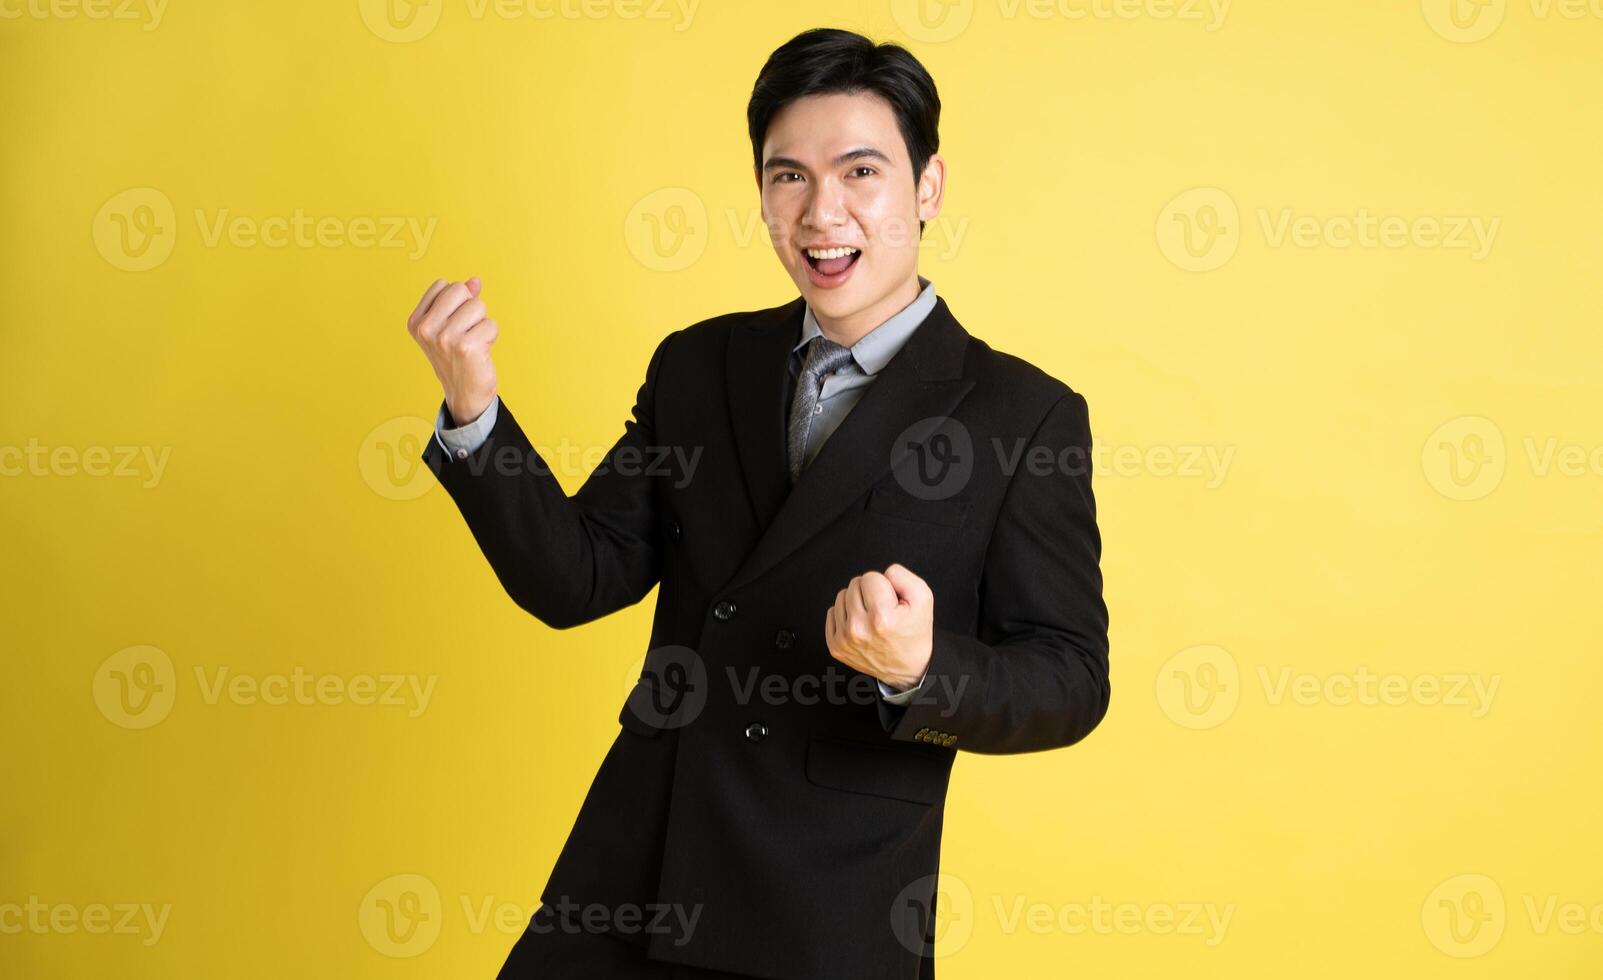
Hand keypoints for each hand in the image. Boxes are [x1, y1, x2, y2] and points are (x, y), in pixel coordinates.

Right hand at [407, 277, 498, 426]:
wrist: (464, 393)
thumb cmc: (457, 357)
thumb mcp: (450, 325)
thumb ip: (461, 301)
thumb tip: (475, 281)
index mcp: (416, 321)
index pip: (444, 285)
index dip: (457, 301)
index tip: (453, 323)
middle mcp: (426, 329)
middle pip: (460, 290)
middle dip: (471, 308)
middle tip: (466, 332)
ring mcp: (444, 338)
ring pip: (478, 306)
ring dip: (482, 324)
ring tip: (473, 343)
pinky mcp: (466, 347)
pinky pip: (491, 324)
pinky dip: (491, 336)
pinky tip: (481, 352)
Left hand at [824, 563, 933, 691]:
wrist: (907, 667)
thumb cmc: (914, 633)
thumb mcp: (923, 599)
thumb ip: (903, 576)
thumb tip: (883, 572)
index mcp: (881, 618)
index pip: (870, 576)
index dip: (884, 584)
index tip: (891, 601)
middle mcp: (859, 629)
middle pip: (854, 584)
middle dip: (869, 592)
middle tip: (882, 609)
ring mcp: (844, 639)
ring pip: (842, 596)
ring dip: (857, 602)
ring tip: (871, 617)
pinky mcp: (835, 646)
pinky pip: (832, 612)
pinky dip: (845, 615)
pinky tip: (860, 624)